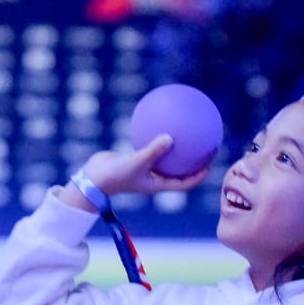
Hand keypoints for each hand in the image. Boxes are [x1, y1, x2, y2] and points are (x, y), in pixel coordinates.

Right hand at [79, 135, 209, 198]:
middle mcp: (154, 177)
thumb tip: (171, 137)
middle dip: (192, 160)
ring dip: (174, 147)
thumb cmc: (115, 175)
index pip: (184, 183)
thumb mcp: (136, 162)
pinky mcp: (135, 158)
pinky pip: (150, 146)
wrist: (93, 177)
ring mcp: (145, 168)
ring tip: (185, 131)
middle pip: (179, 170)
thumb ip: (153, 151)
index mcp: (158, 184)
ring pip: (164, 158)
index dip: (199, 176)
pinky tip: (159, 120)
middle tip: (203, 145)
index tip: (210, 165)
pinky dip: (155, 137)